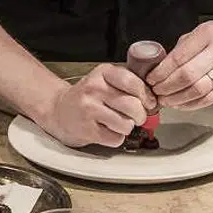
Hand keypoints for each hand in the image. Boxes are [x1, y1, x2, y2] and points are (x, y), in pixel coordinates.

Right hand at [38, 64, 157, 148]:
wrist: (59, 110)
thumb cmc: (88, 96)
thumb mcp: (105, 80)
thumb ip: (127, 84)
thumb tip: (154, 100)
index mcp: (103, 73)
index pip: (133, 82)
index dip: (146, 95)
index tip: (149, 102)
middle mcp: (94, 89)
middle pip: (133, 106)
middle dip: (140, 115)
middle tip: (137, 116)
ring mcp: (89, 110)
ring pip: (126, 124)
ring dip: (127, 127)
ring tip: (118, 123)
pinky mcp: (87, 130)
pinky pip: (115, 138)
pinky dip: (116, 138)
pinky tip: (107, 130)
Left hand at [146, 18, 212, 108]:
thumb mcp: (200, 31)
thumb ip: (181, 49)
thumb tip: (160, 70)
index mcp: (207, 34)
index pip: (179, 57)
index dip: (161, 72)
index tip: (151, 78)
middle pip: (187, 76)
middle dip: (166, 87)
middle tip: (155, 91)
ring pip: (198, 91)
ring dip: (177, 99)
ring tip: (165, 100)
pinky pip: (209, 99)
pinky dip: (191, 104)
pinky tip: (180, 104)